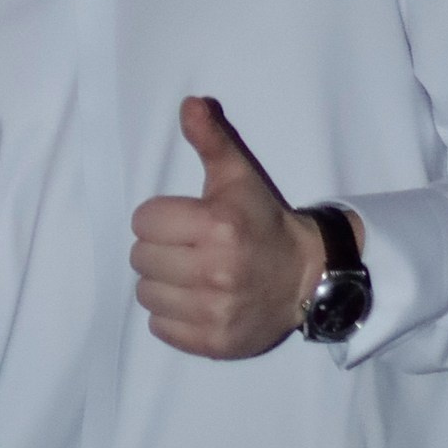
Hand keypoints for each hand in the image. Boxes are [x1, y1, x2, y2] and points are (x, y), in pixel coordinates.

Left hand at [129, 96, 325, 358]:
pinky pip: (161, 328)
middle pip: (140, 258)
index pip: (143, 221)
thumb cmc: (263, 222)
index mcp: (217, 226)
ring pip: (146, 294)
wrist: (306, 276)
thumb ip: (210, 139)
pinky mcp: (215, 342)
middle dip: (159, 250)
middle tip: (187, 249)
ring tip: (189, 275)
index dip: (159, 218)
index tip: (183, 221)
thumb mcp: (239, 176)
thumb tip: (189, 104)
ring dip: (161, 284)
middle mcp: (216, 271)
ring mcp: (216, 311)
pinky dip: (171, 316)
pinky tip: (195, 301)